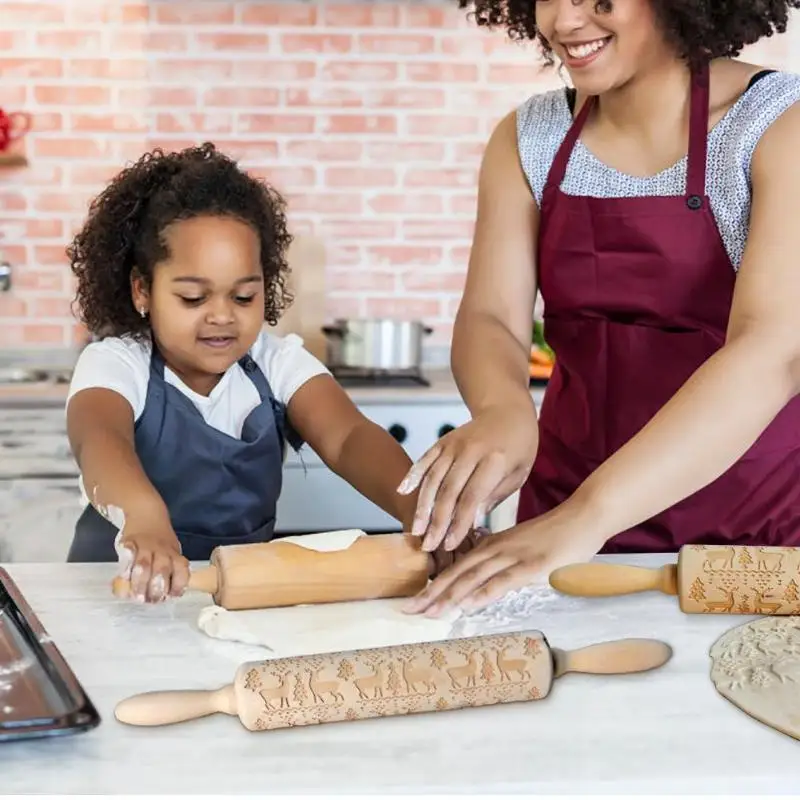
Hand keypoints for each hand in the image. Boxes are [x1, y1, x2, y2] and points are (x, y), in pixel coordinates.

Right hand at [112, 518, 189, 602]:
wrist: (145, 512)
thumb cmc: (159, 540)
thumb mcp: (170, 552)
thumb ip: (168, 572)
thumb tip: (164, 596)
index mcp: (175, 554)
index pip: (181, 570)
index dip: (177, 585)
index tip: (169, 597)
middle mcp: (162, 551)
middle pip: (162, 570)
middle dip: (156, 588)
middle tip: (148, 601)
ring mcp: (145, 546)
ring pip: (144, 565)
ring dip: (140, 582)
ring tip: (135, 595)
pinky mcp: (129, 542)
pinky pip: (128, 555)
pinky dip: (125, 566)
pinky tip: (123, 577)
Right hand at [397, 405, 536, 553]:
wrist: (508, 410)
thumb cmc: (518, 446)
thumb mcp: (518, 473)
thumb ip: (494, 495)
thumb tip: (473, 519)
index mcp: (494, 461)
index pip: (472, 497)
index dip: (459, 523)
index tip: (450, 544)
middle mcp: (471, 451)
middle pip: (448, 491)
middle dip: (437, 521)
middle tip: (429, 545)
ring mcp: (454, 444)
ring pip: (433, 478)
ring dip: (422, 506)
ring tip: (416, 529)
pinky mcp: (444, 440)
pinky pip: (425, 459)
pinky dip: (413, 475)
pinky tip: (402, 492)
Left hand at [402, 508, 605, 615]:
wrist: (583, 517)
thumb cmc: (556, 534)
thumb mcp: (521, 545)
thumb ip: (503, 559)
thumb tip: (485, 575)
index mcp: (492, 545)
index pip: (455, 568)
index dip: (433, 586)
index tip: (413, 601)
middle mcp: (496, 549)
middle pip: (456, 574)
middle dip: (430, 594)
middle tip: (407, 610)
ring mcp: (513, 556)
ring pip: (473, 578)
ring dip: (449, 596)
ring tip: (428, 612)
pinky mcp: (532, 565)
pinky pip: (503, 580)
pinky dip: (483, 593)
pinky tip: (468, 603)